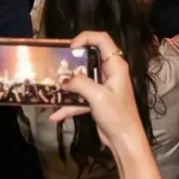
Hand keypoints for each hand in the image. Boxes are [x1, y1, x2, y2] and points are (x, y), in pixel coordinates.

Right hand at [50, 30, 149, 153]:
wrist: (125, 140)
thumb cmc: (117, 115)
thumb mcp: (98, 96)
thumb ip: (80, 84)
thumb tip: (63, 80)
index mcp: (116, 66)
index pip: (102, 40)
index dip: (86, 38)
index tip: (70, 48)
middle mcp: (111, 72)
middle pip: (91, 57)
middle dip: (73, 61)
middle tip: (58, 65)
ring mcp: (104, 87)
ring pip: (83, 78)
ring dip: (69, 84)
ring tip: (53, 87)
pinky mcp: (98, 100)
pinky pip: (81, 97)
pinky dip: (70, 105)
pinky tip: (56, 115)